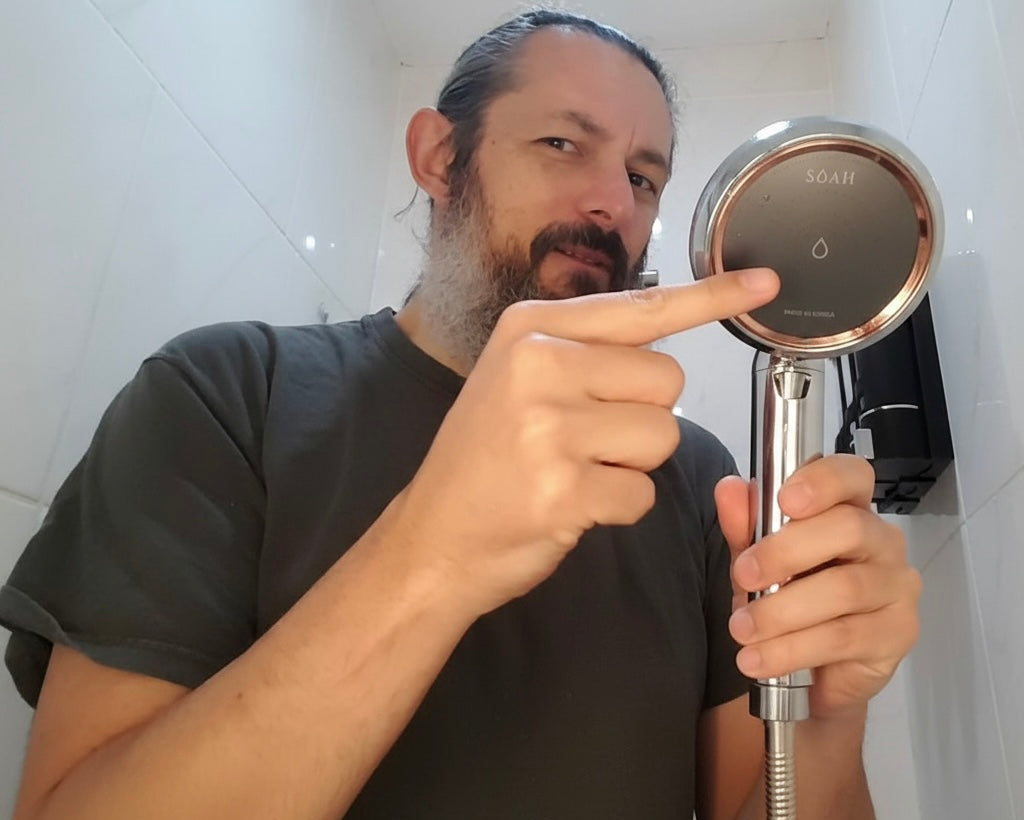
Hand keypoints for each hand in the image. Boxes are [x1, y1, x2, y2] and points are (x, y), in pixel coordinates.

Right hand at [394, 268, 779, 617]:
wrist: (433, 536)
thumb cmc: (484, 459)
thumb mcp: (517, 380)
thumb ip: (583, 353)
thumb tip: (664, 338)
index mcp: (531, 329)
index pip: (641, 307)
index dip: (711, 298)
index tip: (766, 282)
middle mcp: (540, 365)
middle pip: (666, 380)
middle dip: (643, 416)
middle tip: (583, 440)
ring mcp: (550, 427)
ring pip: (664, 435)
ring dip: (633, 463)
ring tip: (574, 470)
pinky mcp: (565, 488)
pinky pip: (643, 491)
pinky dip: (619, 505)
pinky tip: (570, 504)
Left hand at [715, 454, 921, 719]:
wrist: (814, 670)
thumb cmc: (791, 595)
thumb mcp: (758, 558)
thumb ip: (745, 524)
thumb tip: (729, 489)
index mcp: (850, 509)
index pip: (854, 476)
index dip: (824, 481)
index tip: (785, 500)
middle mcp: (883, 542)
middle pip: (848, 529)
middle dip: (785, 552)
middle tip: (741, 576)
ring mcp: (896, 588)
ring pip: (844, 589)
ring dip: (782, 612)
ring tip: (741, 630)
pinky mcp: (897, 634)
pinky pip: (844, 637)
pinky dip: (793, 649)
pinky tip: (759, 659)